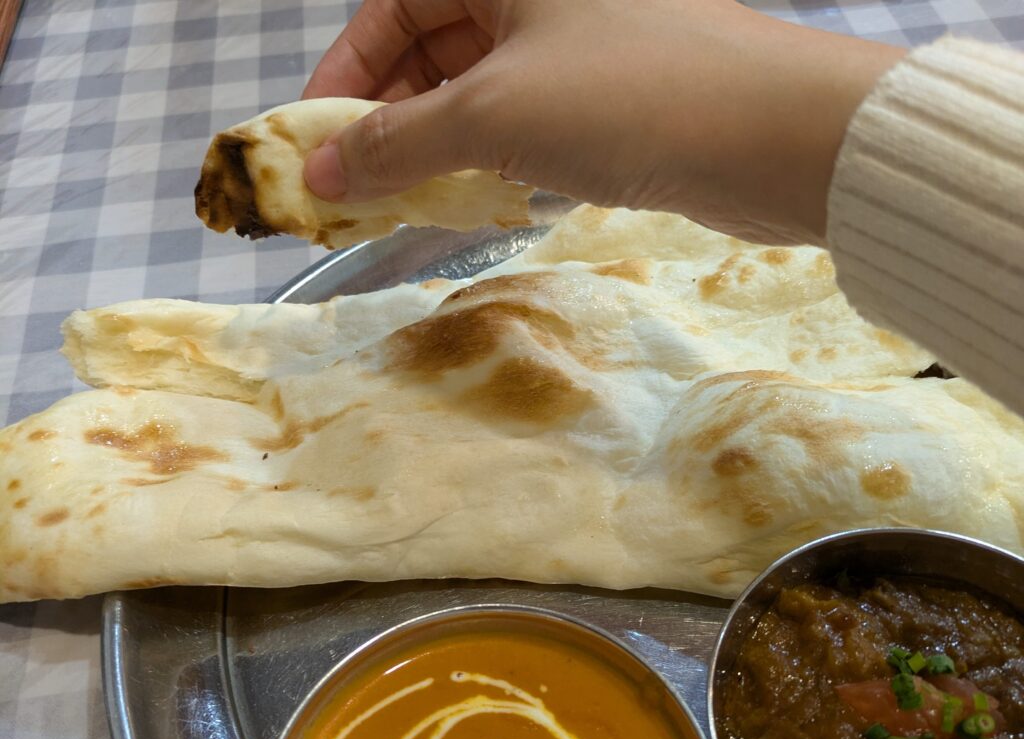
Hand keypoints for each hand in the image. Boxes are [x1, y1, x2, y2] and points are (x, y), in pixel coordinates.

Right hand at [303, 0, 903, 244]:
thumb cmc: (630, 95)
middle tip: (353, 186)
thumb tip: (320, 172)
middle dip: (385, 118)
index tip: (313, 140)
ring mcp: (577, 49)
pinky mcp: (608, 104)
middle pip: (431, 48)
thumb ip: (398, 143)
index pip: (394, 6)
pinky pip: (522, 126)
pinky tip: (466, 199)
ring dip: (433, 147)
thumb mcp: (492, 113)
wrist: (772, 137)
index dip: (345, 75)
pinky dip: (486, 162)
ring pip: (477, 93)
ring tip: (400, 202)